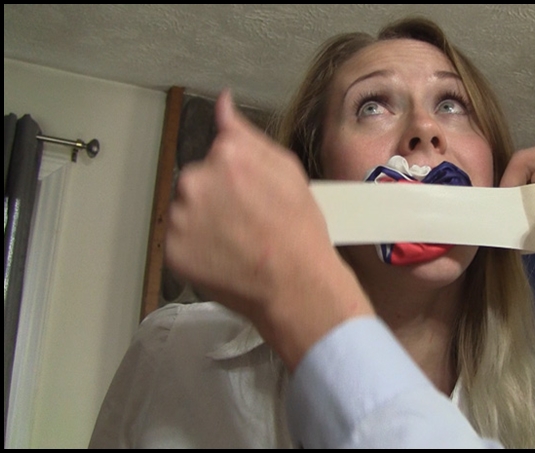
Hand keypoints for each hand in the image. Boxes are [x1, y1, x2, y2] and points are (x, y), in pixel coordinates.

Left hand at [165, 90, 372, 369]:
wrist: (296, 285)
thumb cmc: (299, 229)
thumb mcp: (286, 169)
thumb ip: (247, 134)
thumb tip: (222, 102)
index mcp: (225, 155)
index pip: (219, 155)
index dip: (240, 178)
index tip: (255, 198)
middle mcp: (195, 181)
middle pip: (198, 181)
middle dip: (217, 197)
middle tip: (247, 223)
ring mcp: (180, 218)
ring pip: (186, 210)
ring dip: (203, 222)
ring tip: (236, 243)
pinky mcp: (172, 250)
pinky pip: (179, 241)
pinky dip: (196, 248)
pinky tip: (223, 257)